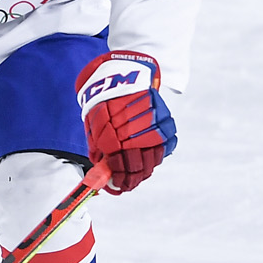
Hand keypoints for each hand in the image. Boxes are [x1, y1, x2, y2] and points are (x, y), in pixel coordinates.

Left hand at [76, 50, 176, 192]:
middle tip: (129, 183)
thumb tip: (103, 175)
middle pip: (138, 164)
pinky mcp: (164, 116)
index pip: (118, 165)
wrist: (121, 76)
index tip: (118, 187)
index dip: (119, 180)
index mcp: (111, 132)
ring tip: (140, 170)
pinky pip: (168, 143)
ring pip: (154, 156)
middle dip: (133, 177)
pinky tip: (151, 154)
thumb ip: (99, 150)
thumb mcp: (94, 126)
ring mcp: (150, 124)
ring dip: (147, 166)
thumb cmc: (105, 103)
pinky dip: (160, 151)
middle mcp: (132, 129)